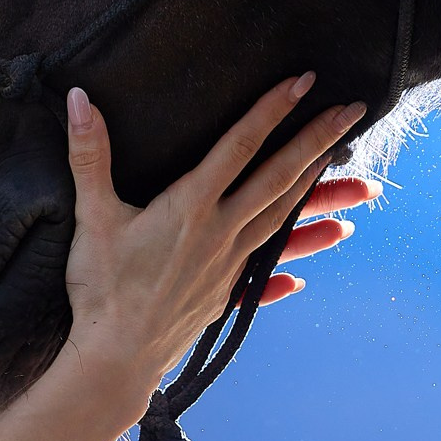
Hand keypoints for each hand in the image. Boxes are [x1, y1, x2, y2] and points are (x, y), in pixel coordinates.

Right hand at [56, 73, 371, 428]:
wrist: (115, 359)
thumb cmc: (101, 288)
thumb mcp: (91, 216)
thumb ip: (88, 154)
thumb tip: (77, 99)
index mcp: (191, 206)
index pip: (240, 146)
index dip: (272, 110)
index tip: (305, 82)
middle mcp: (221, 231)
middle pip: (280, 178)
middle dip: (319, 141)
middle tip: (354, 111)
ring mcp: (230, 264)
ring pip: (285, 220)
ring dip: (323, 198)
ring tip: (362, 185)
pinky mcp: (226, 292)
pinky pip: (269, 270)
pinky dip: (292, 262)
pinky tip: (308, 270)